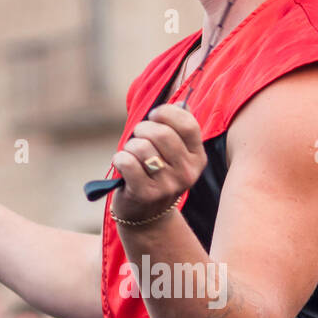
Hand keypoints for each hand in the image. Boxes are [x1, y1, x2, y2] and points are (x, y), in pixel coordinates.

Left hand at [110, 104, 205, 222]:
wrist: (146, 216)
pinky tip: (122, 164)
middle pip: (162, 134)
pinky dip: (119, 158)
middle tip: (137, 137)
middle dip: (143, 129)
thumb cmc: (156, 174)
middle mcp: (187, 172)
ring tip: (131, 155)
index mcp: (198, 158)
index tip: (154, 117)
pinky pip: (128, 162)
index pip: (187, 124)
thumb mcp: (173, 154)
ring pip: (142, 147)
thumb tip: (180, 101)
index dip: (166, 113)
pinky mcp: (146, 194)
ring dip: (130, 146)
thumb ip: (176, 128)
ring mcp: (168, 185)